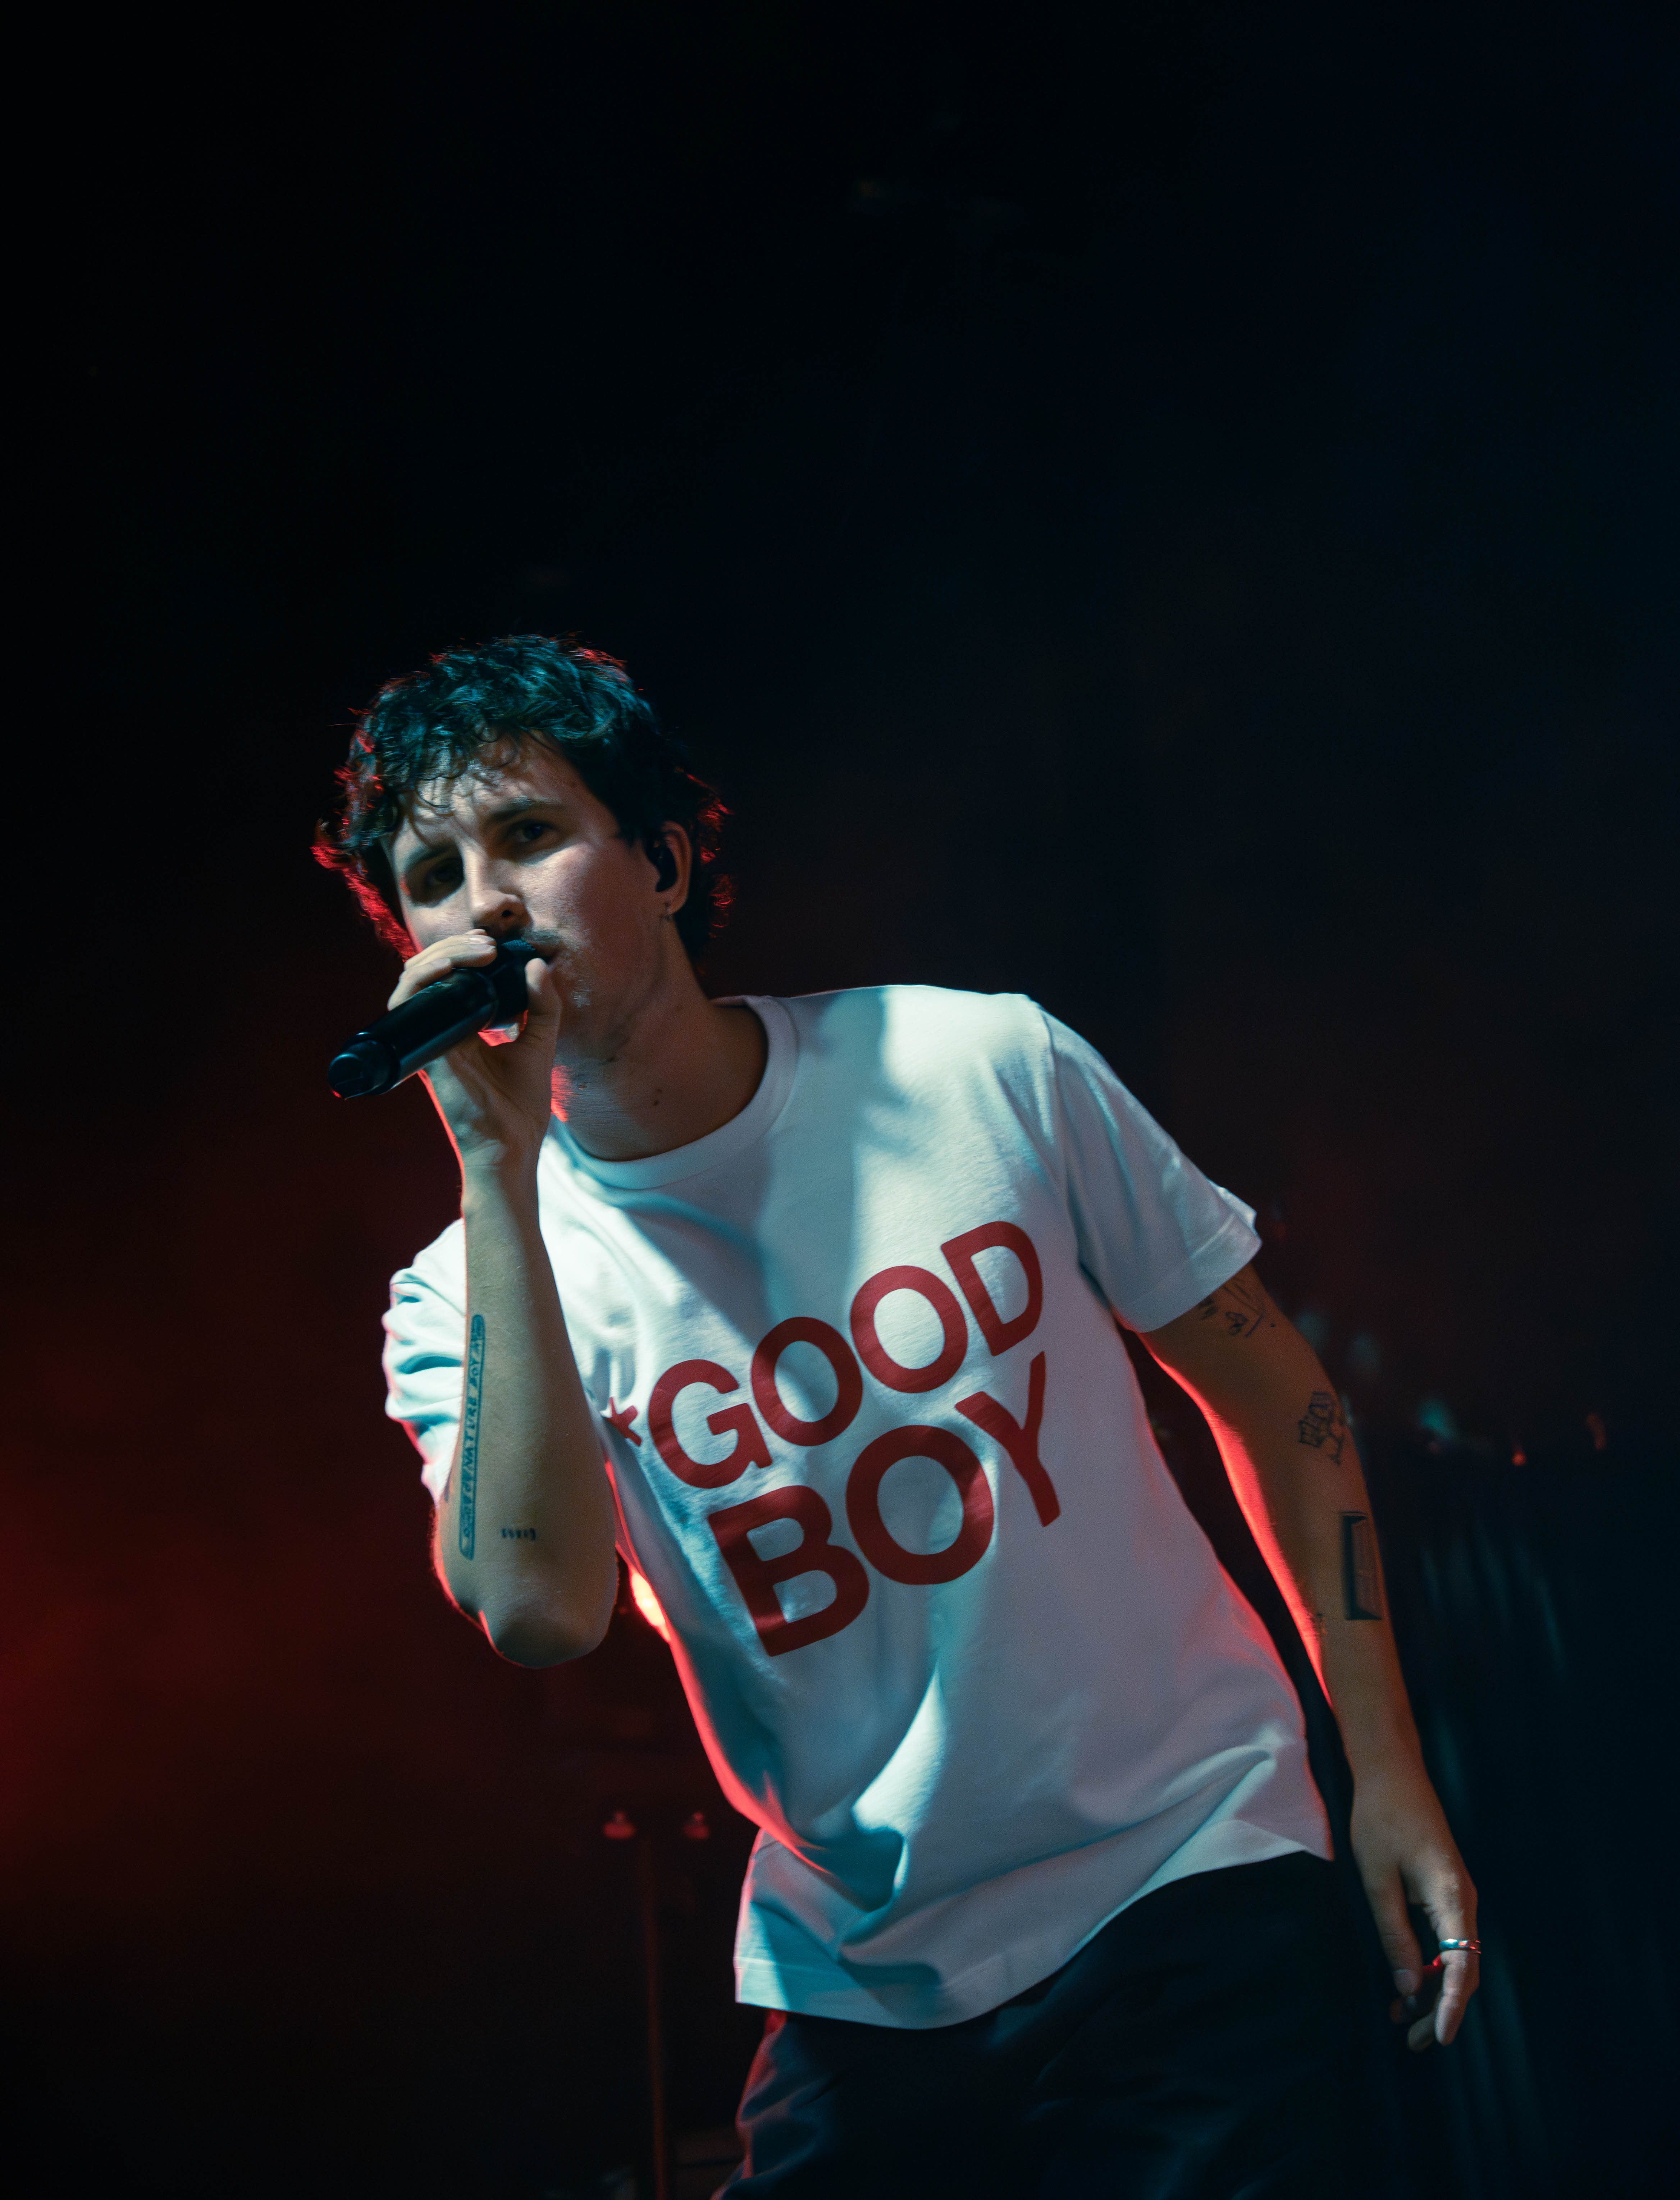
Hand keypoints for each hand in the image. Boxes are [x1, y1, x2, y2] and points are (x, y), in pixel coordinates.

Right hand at [387, 931, 559, 1174]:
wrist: (510, 1142)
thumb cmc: (522, 1104)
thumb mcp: (540, 1043)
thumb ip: (544, 1005)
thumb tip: (537, 964)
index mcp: (466, 1025)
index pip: (452, 977)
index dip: (467, 953)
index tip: (496, 946)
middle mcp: (442, 1028)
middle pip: (431, 972)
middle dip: (456, 947)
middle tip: (487, 944)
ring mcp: (429, 1038)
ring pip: (414, 981)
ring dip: (441, 955)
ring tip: (477, 950)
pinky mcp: (423, 1048)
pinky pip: (408, 1004)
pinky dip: (423, 979)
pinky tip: (450, 966)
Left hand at [1348, 1754, 1479, 2049]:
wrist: (1392, 1772)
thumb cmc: (1380, 1819)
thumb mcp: (1377, 1879)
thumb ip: (1395, 1934)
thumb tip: (1409, 1988)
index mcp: (1452, 1898)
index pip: (1463, 1967)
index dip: (1453, 2007)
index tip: (1441, 2038)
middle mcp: (1464, 1901)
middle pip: (1463, 1970)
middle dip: (1441, 2009)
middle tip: (1413, 2044)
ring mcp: (1458, 1897)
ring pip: (1456, 1959)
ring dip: (1434, 1991)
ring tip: (1403, 2022)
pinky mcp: (1447, 1893)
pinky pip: (1446, 1940)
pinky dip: (1431, 1966)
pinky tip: (1406, 1984)